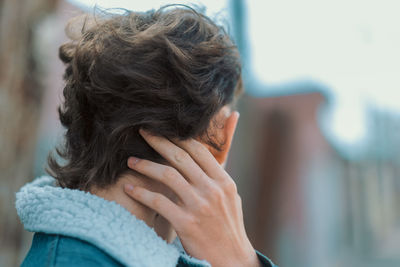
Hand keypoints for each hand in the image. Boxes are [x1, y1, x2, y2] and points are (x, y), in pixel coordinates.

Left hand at [124, 126, 259, 266]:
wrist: (231, 259)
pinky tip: (129, 187)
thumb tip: (210, 151)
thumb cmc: (227, 225)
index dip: (177, 136)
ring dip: (145, 165)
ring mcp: (199, 206)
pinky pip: (158, 202)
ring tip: (131, 160)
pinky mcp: (186, 223)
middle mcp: (212, 190)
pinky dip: (141, 193)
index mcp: (223, 181)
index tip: (161, 129)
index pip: (198, 150)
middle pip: (180, 157)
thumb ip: (218, 172)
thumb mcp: (230, 195)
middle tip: (142, 132)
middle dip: (158, 141)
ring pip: (167, 176)